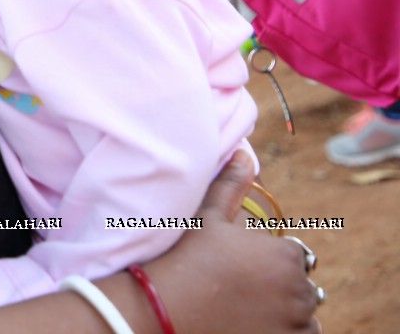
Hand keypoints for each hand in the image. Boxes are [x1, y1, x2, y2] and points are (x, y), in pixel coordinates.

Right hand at [144, 152, 320, 333]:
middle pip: (300, 286)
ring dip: (285, 311)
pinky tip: (252, 323)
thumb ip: (231, 186)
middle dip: (279, 286)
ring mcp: (297, 322)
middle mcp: (300, 289)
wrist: (167, 309)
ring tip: (245, 308)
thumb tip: (244, 153)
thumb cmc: (187, 260)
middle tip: (240, 290)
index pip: (294, 256)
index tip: (241, 267)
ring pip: (302, 314)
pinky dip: (284, 331)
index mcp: (286, 255)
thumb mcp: (207, 219)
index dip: (268, 261)